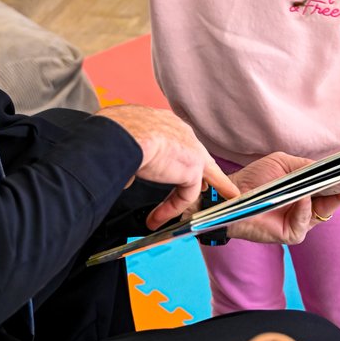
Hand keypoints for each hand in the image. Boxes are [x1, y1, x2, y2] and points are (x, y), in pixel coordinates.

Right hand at [95, 105, 238, 230]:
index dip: (177, 155)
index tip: (173, 167)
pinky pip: (186, 194)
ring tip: (227, 195)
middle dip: (207, 169)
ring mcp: (190, 149)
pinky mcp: (193, 168)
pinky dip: (173, 208)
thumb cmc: (113, 131)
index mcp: (162, 121)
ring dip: (216, 185)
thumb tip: (127, 176)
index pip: (176, 139)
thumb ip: (127, 156)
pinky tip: (161, 218)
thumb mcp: (120, 140)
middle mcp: (179, 131)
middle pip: (197, 153)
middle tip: (209, 183)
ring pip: (206, 171)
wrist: (121, 134)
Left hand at [226, 152, 339, 245]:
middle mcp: (306, 208)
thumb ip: (305, 166)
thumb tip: (326, 168)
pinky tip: (304, 198)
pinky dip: (305, 210)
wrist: (232, 194)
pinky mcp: (290, 234)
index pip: (329, 188)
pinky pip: (304, 223)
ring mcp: (300, 222)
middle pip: (330, 202)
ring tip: (331, 184)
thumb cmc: (255, 178)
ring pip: (321, 213)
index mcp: (306, 192)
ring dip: (325, 198)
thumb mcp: (283, 164)